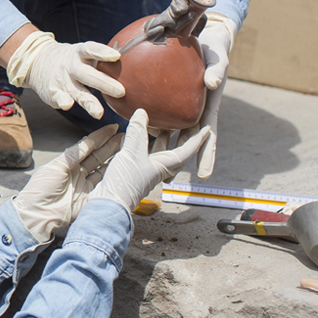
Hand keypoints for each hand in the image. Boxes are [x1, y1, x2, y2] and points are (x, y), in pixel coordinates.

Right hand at [6, 31, 124, 119]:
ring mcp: (62, 80)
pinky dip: (62, 101)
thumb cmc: (72, 60)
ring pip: (76, 90)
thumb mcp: (84, 53)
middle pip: (88, 74)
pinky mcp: (53, 92)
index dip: (102, 52)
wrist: (37, 60)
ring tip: (99, 113)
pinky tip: (67, 105)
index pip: (91, 50)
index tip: (116, 56)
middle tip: (121, 91)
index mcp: (79, 54)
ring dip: (88, 101)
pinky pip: (58, 97)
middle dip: (104, 82)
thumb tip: (137, 64)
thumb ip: (103, 60)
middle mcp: (71, 66)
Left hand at [13, 124, 122, 241]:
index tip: (113, 128)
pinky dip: (114, 177)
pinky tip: (124, 168)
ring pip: (104, 169)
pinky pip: (105, 185)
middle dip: (112, 146)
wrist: (38, 214)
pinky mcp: (91, 198)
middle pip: (98, 156)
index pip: (87, 146)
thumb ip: (73, 155)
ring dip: (116, 159)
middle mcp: (79, 173)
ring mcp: (86, 185)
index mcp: (68, 163)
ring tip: (129, 148)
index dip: (100, 137)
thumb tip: (88, 142)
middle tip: (126, 136)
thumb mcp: (56, 167)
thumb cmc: (41, 189)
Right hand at [94, 109, 209, 212]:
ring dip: (163, 139)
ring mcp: (146, 170)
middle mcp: (159, 168)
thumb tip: (142, 113)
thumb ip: (137, 132)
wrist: (109, 204)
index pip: (187, 150)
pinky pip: (145, 154)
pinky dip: (145, 143)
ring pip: (161, 153)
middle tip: (185, 123)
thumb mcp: (132, 153)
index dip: (198, 138)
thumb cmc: (125, 184)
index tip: (207, 128)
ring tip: (162, 126)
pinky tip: (137, 137)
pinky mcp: (134, 171)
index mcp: (165, 165)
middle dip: (182, 137)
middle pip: (176, 151)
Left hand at [152, 12, 234, 178]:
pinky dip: (149, 121)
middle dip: (179, 161)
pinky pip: (159, 110)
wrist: (204, 40)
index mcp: (209, 108)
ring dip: (161, 146)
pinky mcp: (170, 96)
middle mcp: (195, 111)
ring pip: (170, 129)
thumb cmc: (214, 51)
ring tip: (147, 161)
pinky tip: (136, 128)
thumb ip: (217, 71)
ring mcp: (182, 105)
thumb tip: (213, 83)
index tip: (204, 175)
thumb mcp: (219, 59)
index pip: (208, 137)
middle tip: (168, 179)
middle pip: (186, 141)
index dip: (206, 155)